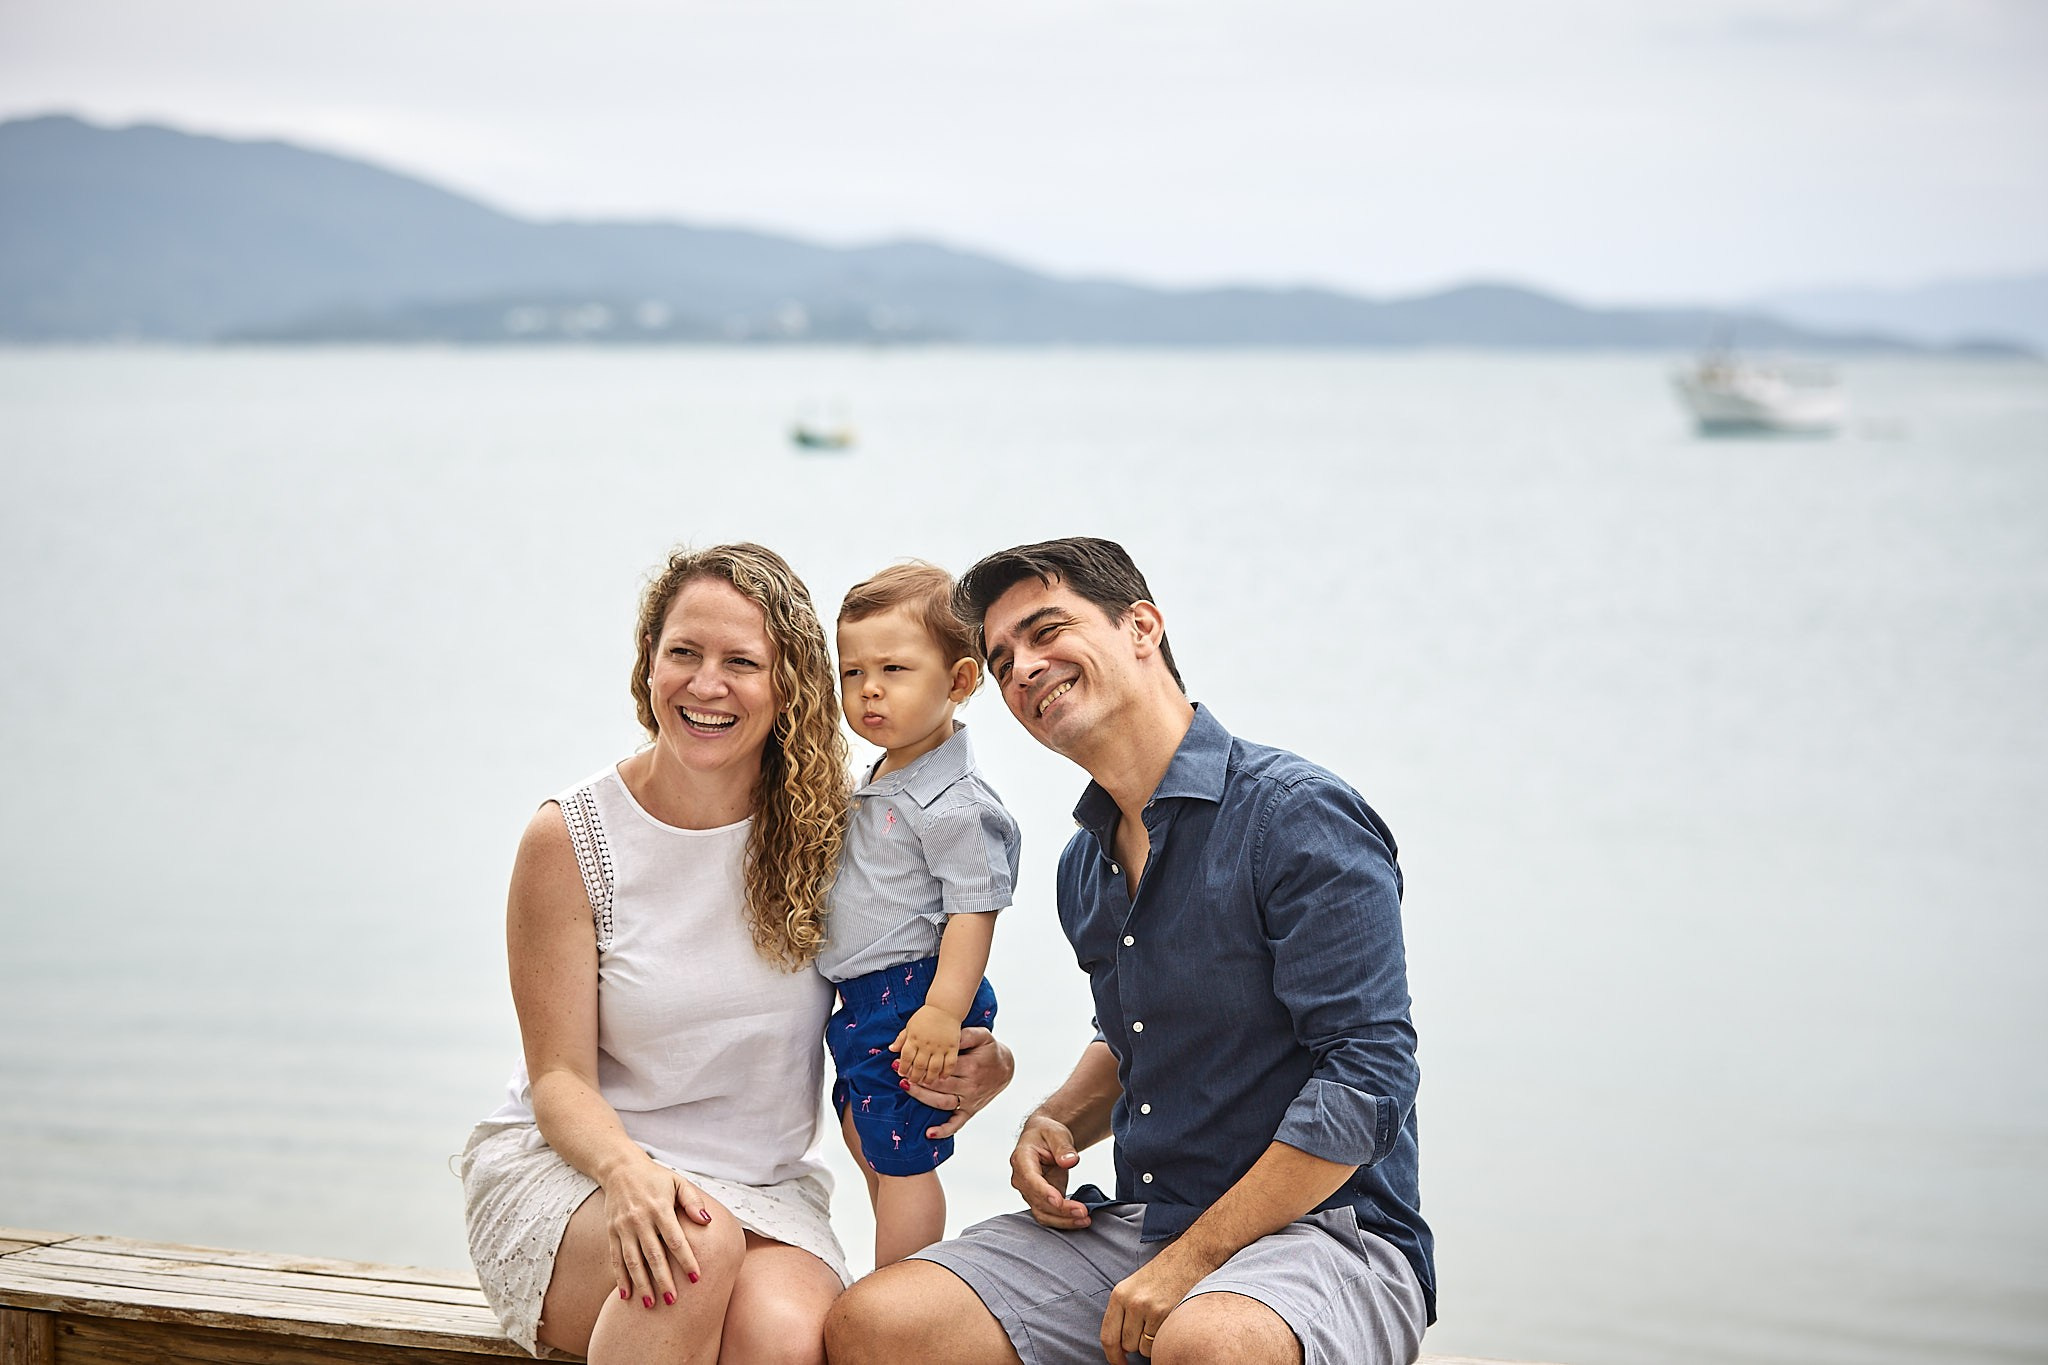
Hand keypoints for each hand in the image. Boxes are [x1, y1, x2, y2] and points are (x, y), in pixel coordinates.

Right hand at [600, 1154, 714, 1309]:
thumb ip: (693, 1201)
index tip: (697, 1278)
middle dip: (663, 1279)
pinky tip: (625, 1296)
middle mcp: (640, 1219)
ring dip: (641, 1284)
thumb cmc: (655, 1177)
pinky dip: (620, 1278)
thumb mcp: (678, 1182)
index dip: (686, 1259)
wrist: (620, 1168)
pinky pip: (615, 1258)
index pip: (675, 1239)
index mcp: (660, 1207)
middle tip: (672, 1301)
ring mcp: (623, 1227)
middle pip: (653, 1255)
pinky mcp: (611, 1232)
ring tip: (650, 1305)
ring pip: (632, 1261)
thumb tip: (707, 1221)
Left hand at [888, 1003, 961, 1087]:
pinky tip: (942, 1077)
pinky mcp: (952, 1047)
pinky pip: (950, 1063)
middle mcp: (926, 1044)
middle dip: (915, 1077)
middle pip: (919, 1066)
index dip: (903, 1068)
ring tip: (927, 1082)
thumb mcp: (910, 1026)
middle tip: (914, 1081)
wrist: (944, 1007)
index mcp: (914, 1038)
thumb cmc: (925, 1016)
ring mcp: (940, 1046)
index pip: (905, 1057)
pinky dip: (946, 1072)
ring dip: (929, 1078)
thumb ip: (901, 1039)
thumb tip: (891, 1049)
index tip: (902, 1073)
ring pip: (934, 1068)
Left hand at [899, 1025, 1012, 1138]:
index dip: (924, 1063)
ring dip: (922, 1096)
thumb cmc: (989, 1050)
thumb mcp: (982, 1036)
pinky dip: (944, 1131)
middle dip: (917, 1078)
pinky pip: (957, 1124)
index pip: (943, 1066)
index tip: (906, 1058)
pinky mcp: (970, 1111)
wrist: (1005, 1068)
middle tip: (900, 1071)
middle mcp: (970, 1087)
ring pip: (942, 1102)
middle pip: (938, 1085)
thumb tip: (948, 1037)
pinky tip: (929, 1134)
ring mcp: (969, 1101)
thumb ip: (965, 1035)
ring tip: (906, 1087)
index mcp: (972, 1068)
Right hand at [1010, 1113, 1090, 1229]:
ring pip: (1042, 1213)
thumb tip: (1070, 1161)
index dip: (1043, 1192)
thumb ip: (1063, 1147)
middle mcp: (1021, 1179)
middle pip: (1038, 1200)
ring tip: (1085, 1220)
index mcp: (1021, 1159)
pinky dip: (1064, 1221)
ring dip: (1063, 1220)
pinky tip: (1080, 1220)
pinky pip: (1049, 1215)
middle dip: (1060, 1210)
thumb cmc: (1047, 1133)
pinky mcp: (1041, 1200)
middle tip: (1084, 1212)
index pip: (1030, 1179)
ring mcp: (1030, 1192)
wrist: (1042, 1139)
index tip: (1059, 1201)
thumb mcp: (1056, 1133)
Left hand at [1100, 1239, 1208, 1364]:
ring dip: (1152, 1342)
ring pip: (1145, 1348)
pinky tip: (1171, 1319)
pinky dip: (1165, 1338)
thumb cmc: (1164, 1272)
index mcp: (1119, 1294)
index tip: (1119, 1364)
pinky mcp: (1169, 1314)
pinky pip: (1160, 1342)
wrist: (1192, 1254)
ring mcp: (1151, 1308)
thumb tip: (1120, 1345)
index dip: (1113, 1357)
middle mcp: (1132, 1302)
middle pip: (1128, 1345)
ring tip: (1161, 1319)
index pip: (1108, 1336)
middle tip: (1149, 1326)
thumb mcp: (1135, 1285)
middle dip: (1137, 1343)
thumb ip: (1125, 1311)